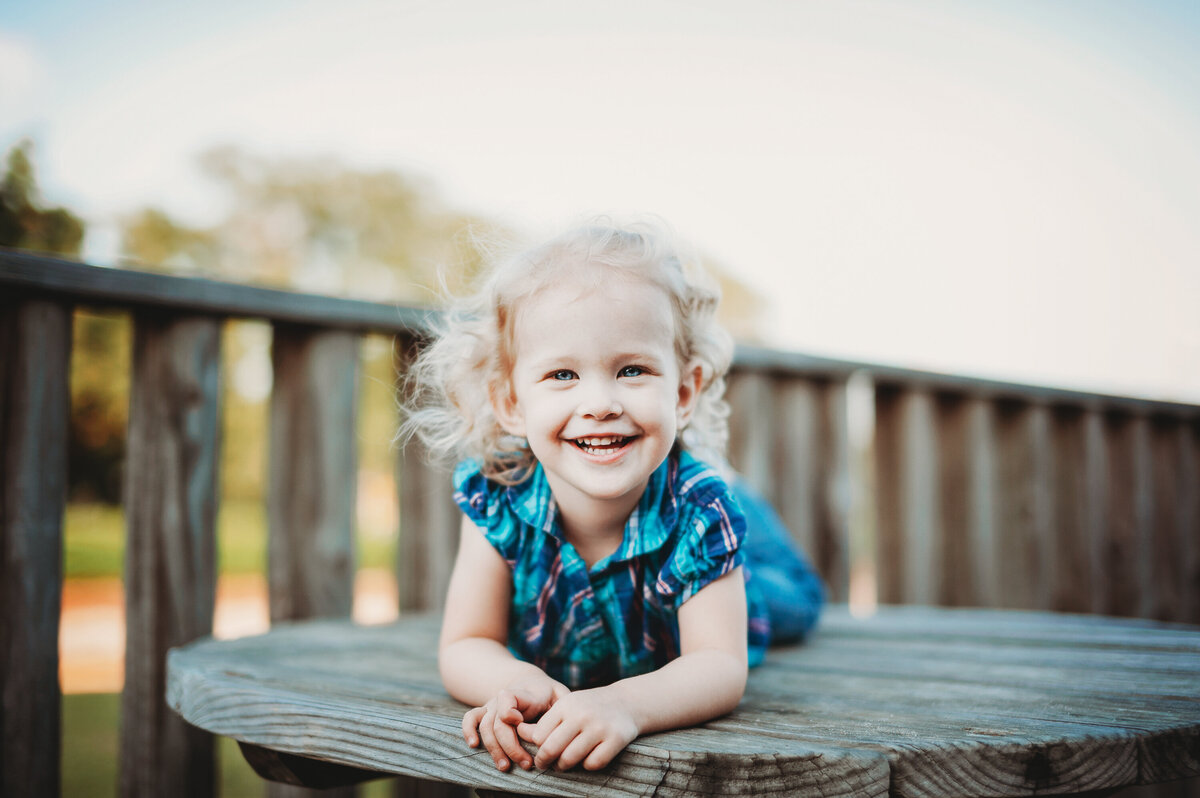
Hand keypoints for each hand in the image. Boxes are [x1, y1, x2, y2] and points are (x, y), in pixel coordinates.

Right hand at [463, 676, 567, 770]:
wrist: (530, 681)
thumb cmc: (549, 694)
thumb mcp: (560, 695)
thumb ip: (560, 708)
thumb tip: (556, 729)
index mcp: (524, 694)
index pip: (509, 698)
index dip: (509, 711)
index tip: (519, 724)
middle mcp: (504, 699)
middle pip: (498, 722)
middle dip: (511, 746)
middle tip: (526, 763)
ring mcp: (493, 705)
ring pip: (485, 726)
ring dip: (494, 749)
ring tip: (506, 766)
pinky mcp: (485, 712)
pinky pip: (470, 718)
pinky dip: (468, 731)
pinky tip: (473, 745)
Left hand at [516, 686, 638, 771]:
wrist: (626, 702)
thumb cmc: (588, 707)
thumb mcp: (566, 707)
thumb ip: (544, 721)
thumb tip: (519, 732)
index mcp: (566, 705)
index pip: (539, 735)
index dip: (537, 747)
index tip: (539, 751)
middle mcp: (582, 714)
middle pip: (550, 749)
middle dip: (543, 762)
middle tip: (544, 765)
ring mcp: (599, 727)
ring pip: (569, 759)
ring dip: (563, 766)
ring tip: (563, 764)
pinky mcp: (616, 739)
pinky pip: (592, 764)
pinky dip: (587, 765)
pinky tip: (588, 758)